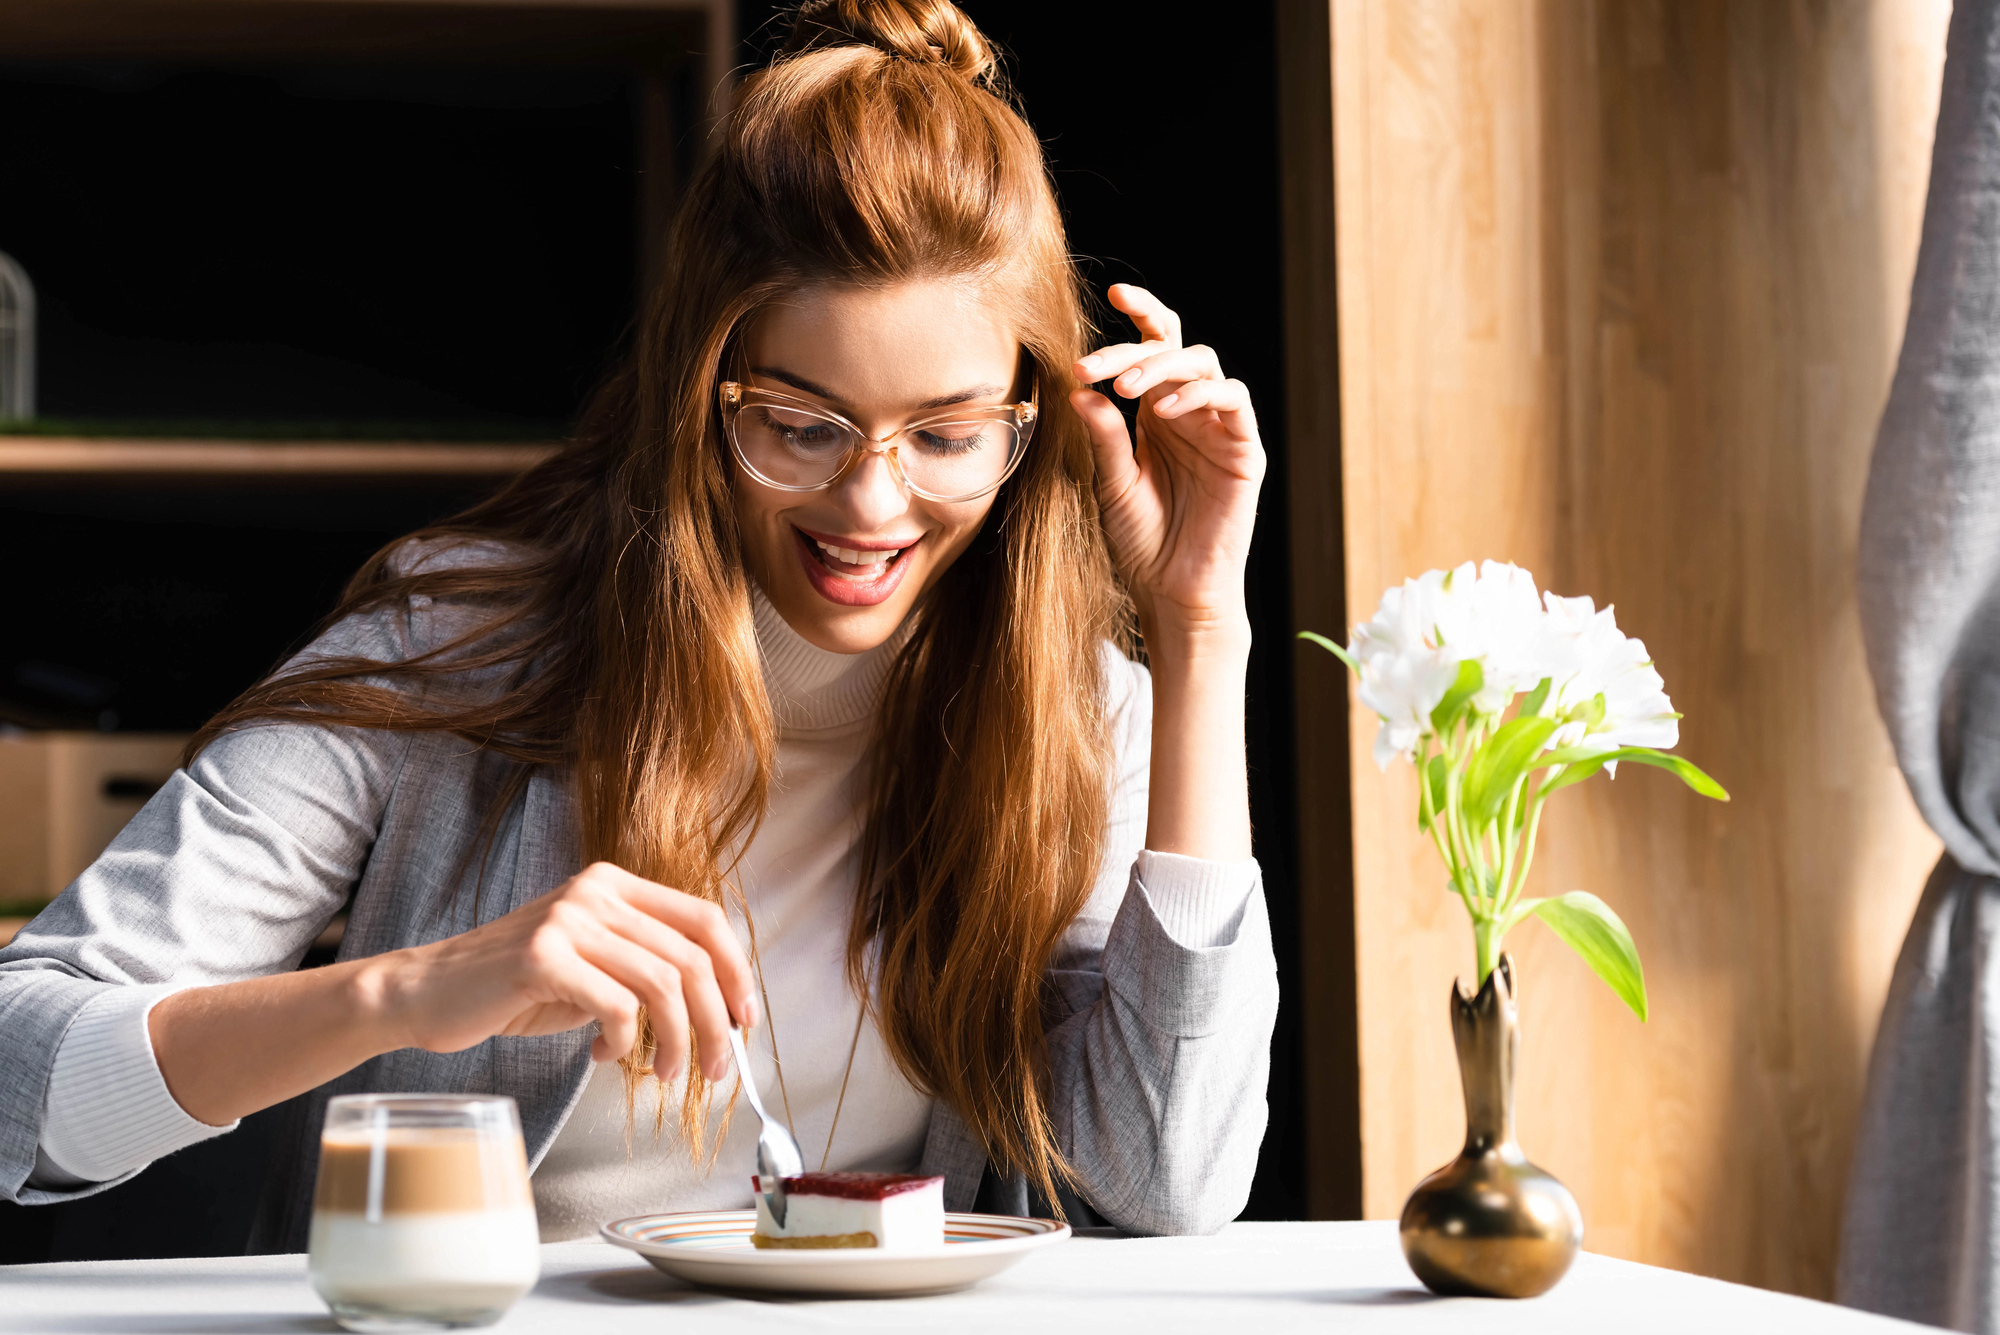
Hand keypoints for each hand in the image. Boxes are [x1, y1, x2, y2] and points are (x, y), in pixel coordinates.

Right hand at [368, 862, 758, 1081]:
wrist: (426, 993)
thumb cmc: (515, 988)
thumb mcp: (592, 964)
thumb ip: (644, 966)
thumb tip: (717, 1008)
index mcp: (614, 885)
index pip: (704, 919)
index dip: (736, 972)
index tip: (746, 1020)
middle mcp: (595, 891)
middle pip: (691, 958)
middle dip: (716, 1023)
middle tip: (718, 1070)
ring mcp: (568, 920)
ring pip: (662, 984)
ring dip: (677, 1042)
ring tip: (666, 1074)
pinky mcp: (542, 957)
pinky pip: (617, 1006)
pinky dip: (624, 1042)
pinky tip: (604, 1055)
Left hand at [1071, 284, 1265, 639]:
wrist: (1172, 592)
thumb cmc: (1142, 543)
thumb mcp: (1112, 484)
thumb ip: (1103, 436)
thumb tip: (1079, 389)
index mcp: (1156, 414)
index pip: (1154, 348)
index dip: (1141, 315)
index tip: (1112, 295)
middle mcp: (1189, 413)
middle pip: (1175, 349)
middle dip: (1135, 347)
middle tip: (1097, 366)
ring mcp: (1219, 429)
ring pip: (1205, 365)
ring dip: (1163, 367)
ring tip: (1127, 387)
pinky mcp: (1244, 451)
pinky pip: (1233, 402)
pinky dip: (1201, 395)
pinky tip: (1167, 411)